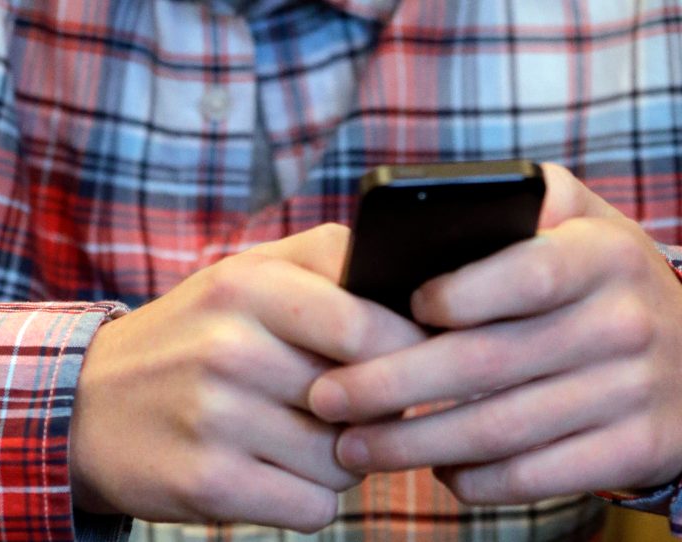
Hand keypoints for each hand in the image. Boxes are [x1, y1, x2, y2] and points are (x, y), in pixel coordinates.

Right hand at [69, 224, 425, 530]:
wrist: (88, 404)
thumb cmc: (191, 335)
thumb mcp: (246, 273)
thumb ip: (327, 262)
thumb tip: (412, 297)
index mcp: (247, 285)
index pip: (369, 324)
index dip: (407, 350)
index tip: (410, 360)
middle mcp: (230, 348)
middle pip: (366, 399)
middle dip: (374, 408)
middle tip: (349, 402)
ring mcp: (215, 418)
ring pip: (346, 461)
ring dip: (338, 457)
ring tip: (296, 435)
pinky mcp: (207, 483)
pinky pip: (314, 507)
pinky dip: (307, 496)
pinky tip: (272, 469)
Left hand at [309, 164, 681, 503]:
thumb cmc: (603, 281)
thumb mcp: (580, 222)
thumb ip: (519, 201)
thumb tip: (425, 212)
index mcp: (602, 255)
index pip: (523, 274)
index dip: (454, 296)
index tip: (389, 313)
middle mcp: (623, 322)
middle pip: (486, 363)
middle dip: (390, 387)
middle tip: (326, 399)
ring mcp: (634, 393)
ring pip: (500, 429)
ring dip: (413, 444)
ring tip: (353, 446)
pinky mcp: (634, 450)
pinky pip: (535, 475)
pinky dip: (474, 480)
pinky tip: (434, 470)